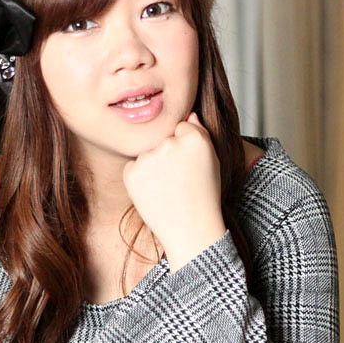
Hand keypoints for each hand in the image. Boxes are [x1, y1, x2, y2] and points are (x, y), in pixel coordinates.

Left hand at [122, 111, 225, 271]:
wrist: (190, 229)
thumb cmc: (204, 195)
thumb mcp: (212, 160)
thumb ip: (200, 132)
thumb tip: (188, 113)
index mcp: (193, 138)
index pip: (181, 126)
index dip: (186, 147)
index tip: (190, 165)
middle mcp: (169, 144)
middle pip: (162, 138)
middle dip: (168, 154)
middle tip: (179, 179)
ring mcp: (148, 158)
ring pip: (147, 152)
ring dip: (153, 165)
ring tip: (168, 188)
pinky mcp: (132, 173)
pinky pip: (134, 167)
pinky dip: (140, 178)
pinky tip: (155, 193)